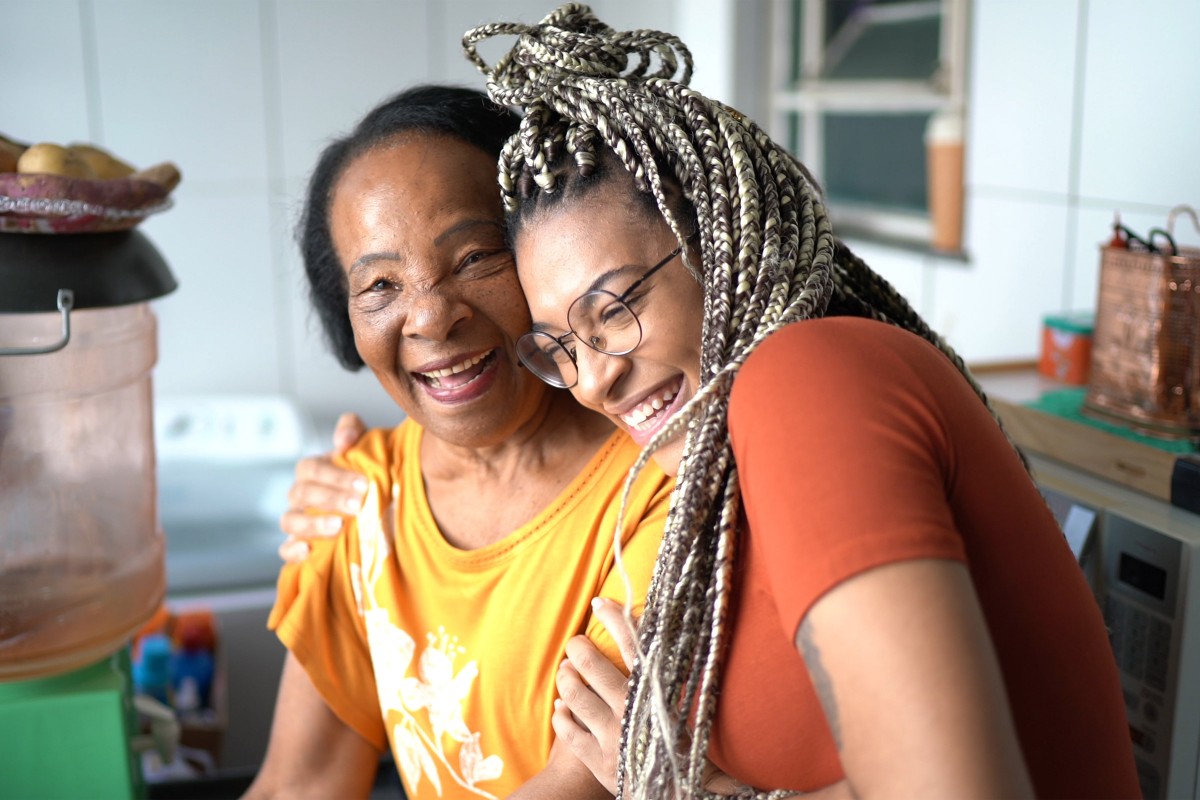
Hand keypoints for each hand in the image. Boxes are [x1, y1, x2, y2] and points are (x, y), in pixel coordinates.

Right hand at [277, 412, 367, 563]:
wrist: (377, 507)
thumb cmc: (365, 473)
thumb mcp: (364, 446)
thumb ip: (352, 430)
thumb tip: (343, 440)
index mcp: (313, 471)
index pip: (310, 468)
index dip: (333, 475)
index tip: (363, 484)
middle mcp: (300, 496)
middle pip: (301, 493)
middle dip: (329, 498)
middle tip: (358, 505)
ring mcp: (298, 521)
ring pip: (290, 521)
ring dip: (312, 524)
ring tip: (339, 526)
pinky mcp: (299, 547)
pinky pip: (285, 551)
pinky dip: (292, 551)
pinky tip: (308, 551)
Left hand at [554, 599, 748, 797]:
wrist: (682, 796)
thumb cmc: (689, 748)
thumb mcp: (689, 709)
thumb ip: (672, 679)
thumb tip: (659, 638)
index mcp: (660, 695)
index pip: (635, 647)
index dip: (617, 621)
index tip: (600, 603)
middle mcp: (635, 714)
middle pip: (594, 668)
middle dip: (579, 650)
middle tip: (575, 644)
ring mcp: (615, 740)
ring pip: (576, 697)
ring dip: (566, 680)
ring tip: (565, 672)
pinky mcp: (600, 763)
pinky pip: (569, 732)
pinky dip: (562, 715)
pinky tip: (561, 707)